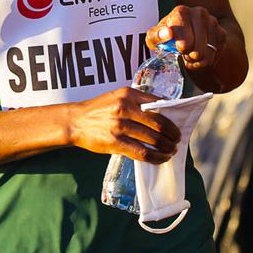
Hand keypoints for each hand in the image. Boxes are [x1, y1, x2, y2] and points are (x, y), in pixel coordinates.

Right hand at [66, 87, 180, 163]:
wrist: (75, 121)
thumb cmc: (98, 110)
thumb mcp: (118, 97)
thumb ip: (138, 102)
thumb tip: (163, 113)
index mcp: (128, 94)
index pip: (159, 104)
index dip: (172, 116)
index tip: (177, 124)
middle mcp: (124, 108)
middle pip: (159, 123)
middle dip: (172, 134)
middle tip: (177, 139)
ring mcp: (120, 126)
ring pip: (153, 139)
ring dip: (167, 147)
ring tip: (171, 150)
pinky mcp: (115, 142)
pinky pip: (142, 152)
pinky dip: (155, 157)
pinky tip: (161, 158)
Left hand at [146, 5, 225, 70]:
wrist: (187, 33)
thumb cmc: (168, 36)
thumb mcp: (155, 37)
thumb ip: (156, 35)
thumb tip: (168, 33)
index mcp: (181, 12)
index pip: (185, 41)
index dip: (182, 49)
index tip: (179, 48)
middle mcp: (199, 13)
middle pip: (197, 51)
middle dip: (189, 56)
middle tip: (184, 53)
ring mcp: (213, 22)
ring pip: (207, 55)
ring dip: (197, 60)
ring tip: (190, 54)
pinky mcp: (222, 32)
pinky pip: (215, 56)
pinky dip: (206, 60)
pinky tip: (200, 53)